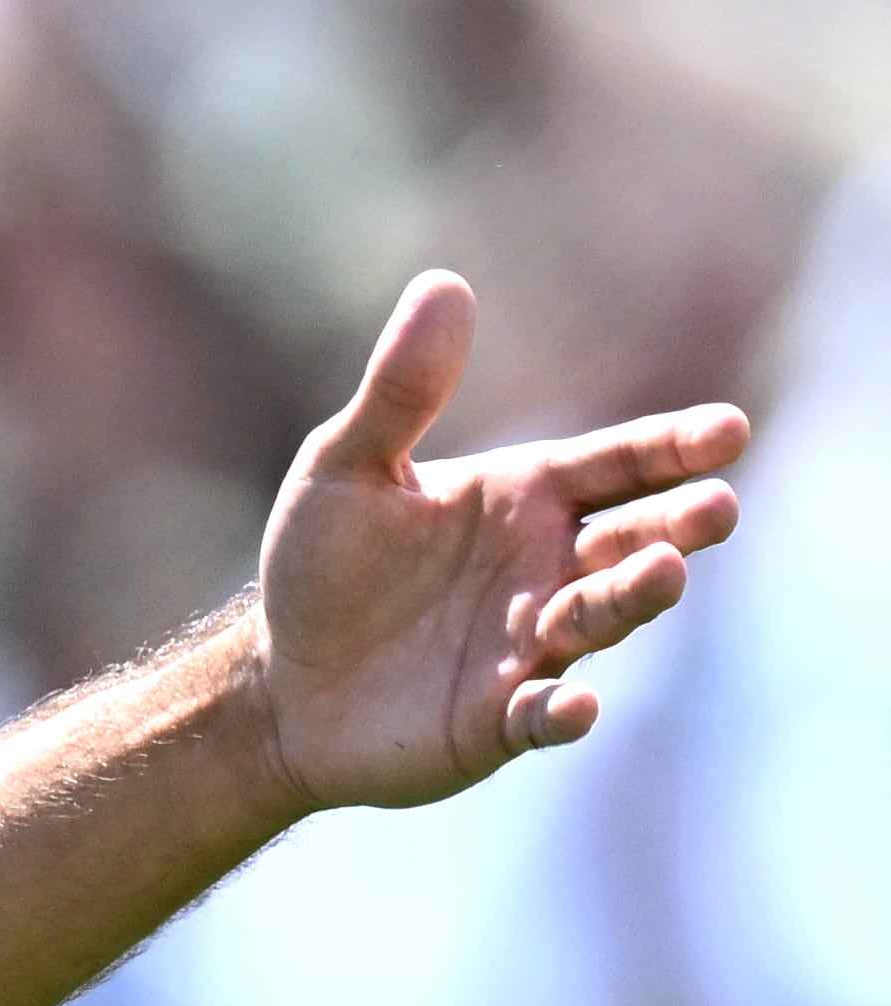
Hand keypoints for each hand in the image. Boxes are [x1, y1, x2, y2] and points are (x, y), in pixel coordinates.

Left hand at [250, 271, 746, 811]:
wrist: (278, 681)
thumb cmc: (322, 565)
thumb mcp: (344, 467)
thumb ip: (400, 390)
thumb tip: (443, 284)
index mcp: (528, 497)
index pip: (621, 465)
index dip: (675, 447)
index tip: (727, 430)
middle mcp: (547, 569)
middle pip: (634, 539)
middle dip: (678, 526)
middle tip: (715, 508)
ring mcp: (531, 645)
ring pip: (600, 618)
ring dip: (633, 598)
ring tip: (662, 573)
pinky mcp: (496, 720)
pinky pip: (540, 714)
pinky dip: (560, 711)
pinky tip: (572, 705)